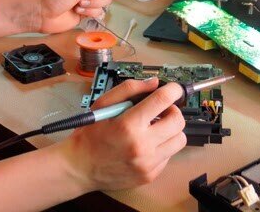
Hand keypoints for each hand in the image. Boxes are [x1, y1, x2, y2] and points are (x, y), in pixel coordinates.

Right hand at [59, 77, 187, 191]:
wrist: (80, 168)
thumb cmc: (89, 135)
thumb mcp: (103, 104)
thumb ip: (129, 89)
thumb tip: (154, 83)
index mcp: (128, 125)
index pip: (162, 100)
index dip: (173, 90)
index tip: (174, 89)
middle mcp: (141, 146)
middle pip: (178, 121)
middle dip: (173, 111)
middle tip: (162, 110)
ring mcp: (147, 163)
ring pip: (179, 140)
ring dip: (171, 130)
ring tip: (156, 128)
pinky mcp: (150, 175)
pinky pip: (169, 156)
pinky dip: (162, 146)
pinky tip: (147, 144)